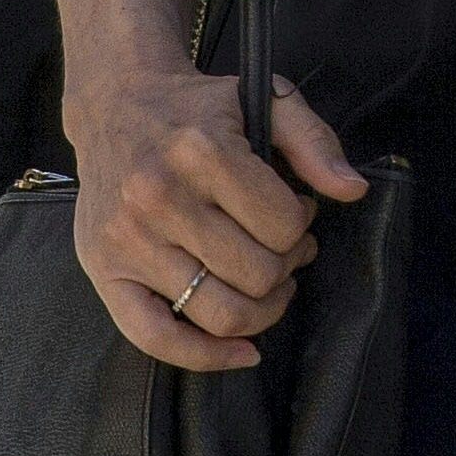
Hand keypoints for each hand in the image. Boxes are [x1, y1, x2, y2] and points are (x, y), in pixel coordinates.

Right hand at [67, 68, 367, 371]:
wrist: (117, 104)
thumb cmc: (198, 107)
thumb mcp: (265, 99)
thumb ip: (314, 141)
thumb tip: (353, 190)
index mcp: (203, 151)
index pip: (284, 225)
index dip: (303, 225)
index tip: (297, 211)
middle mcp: (159, 198)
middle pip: (256, 274)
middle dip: (286, 268)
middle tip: (285, 249)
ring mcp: (128, 240)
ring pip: (218, 312)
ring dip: (261, 310)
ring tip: (267, 284)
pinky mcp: (102, 270)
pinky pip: (154, 337)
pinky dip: (205, 356)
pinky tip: (241, 352)